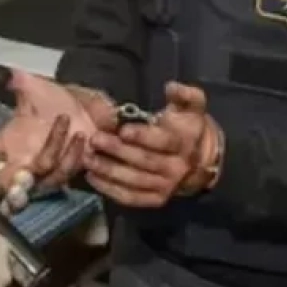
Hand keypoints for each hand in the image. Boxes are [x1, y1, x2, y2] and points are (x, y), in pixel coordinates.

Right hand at [0, 71, 117, 207]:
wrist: (91, 112)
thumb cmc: (59, 102)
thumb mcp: (38, 89)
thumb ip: (20, 83)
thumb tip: (7, 73)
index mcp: (9, 141)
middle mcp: (21, 160)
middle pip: (2, 181)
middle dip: (1, 188)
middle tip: (4, 183)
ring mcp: (42, 170)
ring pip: (38, 172)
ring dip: (52, 146)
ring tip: (64, 121)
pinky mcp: (63, 174)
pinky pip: (62, 173)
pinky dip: (70, 155)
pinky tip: (79, 137)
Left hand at [84, 81, 221, 207]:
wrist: (199, 161)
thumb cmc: (187, 127)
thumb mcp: (192, 107)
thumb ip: (185, 94)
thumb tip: (170, 86)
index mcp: (184, 144)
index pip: (164, 142)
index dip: (143, 136)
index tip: (123, 130)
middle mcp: (177, 168)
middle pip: (145, 161)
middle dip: (118, 151)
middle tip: (94, 139)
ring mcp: (166, 187)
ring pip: (135, 180)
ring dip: (109, 170)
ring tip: (87, 158)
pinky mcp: (155, 199)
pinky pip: (131, 197)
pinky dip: (110, 190)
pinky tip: (91, 177)